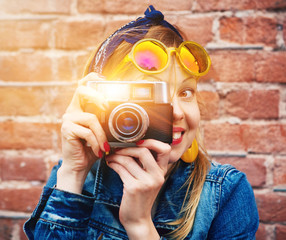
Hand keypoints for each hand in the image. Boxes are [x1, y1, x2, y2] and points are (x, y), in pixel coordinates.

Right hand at [57, 72, 109, 193]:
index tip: (103, 78)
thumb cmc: (91, 149)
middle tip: (106, 106)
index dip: (91, 79)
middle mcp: (72, 111)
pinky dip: (96, 142)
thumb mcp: (102, 132)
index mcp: (80, 108)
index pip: (82, 86)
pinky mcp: (67, 129)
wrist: (79, 166)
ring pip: (91, 118)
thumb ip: (107, 122)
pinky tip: (98, 150)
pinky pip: (87, 132)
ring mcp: (68, 119)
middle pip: (81, 91)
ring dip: (101, 134)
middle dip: (96, 96)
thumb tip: (126, 116)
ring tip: (105, 147)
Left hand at [106, 139, 170, 239]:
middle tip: (117, 148)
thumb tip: (133, 145)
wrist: (138, 218)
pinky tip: (110, 163)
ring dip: (116, 156)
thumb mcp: (149, 180)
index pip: (165, 149)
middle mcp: (157, 176)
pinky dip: (113, 164)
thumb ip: (147, 165)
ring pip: (128, 160)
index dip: (152, 141)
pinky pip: (121, 169)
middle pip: (144, 151)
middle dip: (127, 148)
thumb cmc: (141, 197)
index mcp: (162, 172)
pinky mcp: (134, 188)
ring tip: (110, 156)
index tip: (138, 141)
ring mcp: (146, 183)